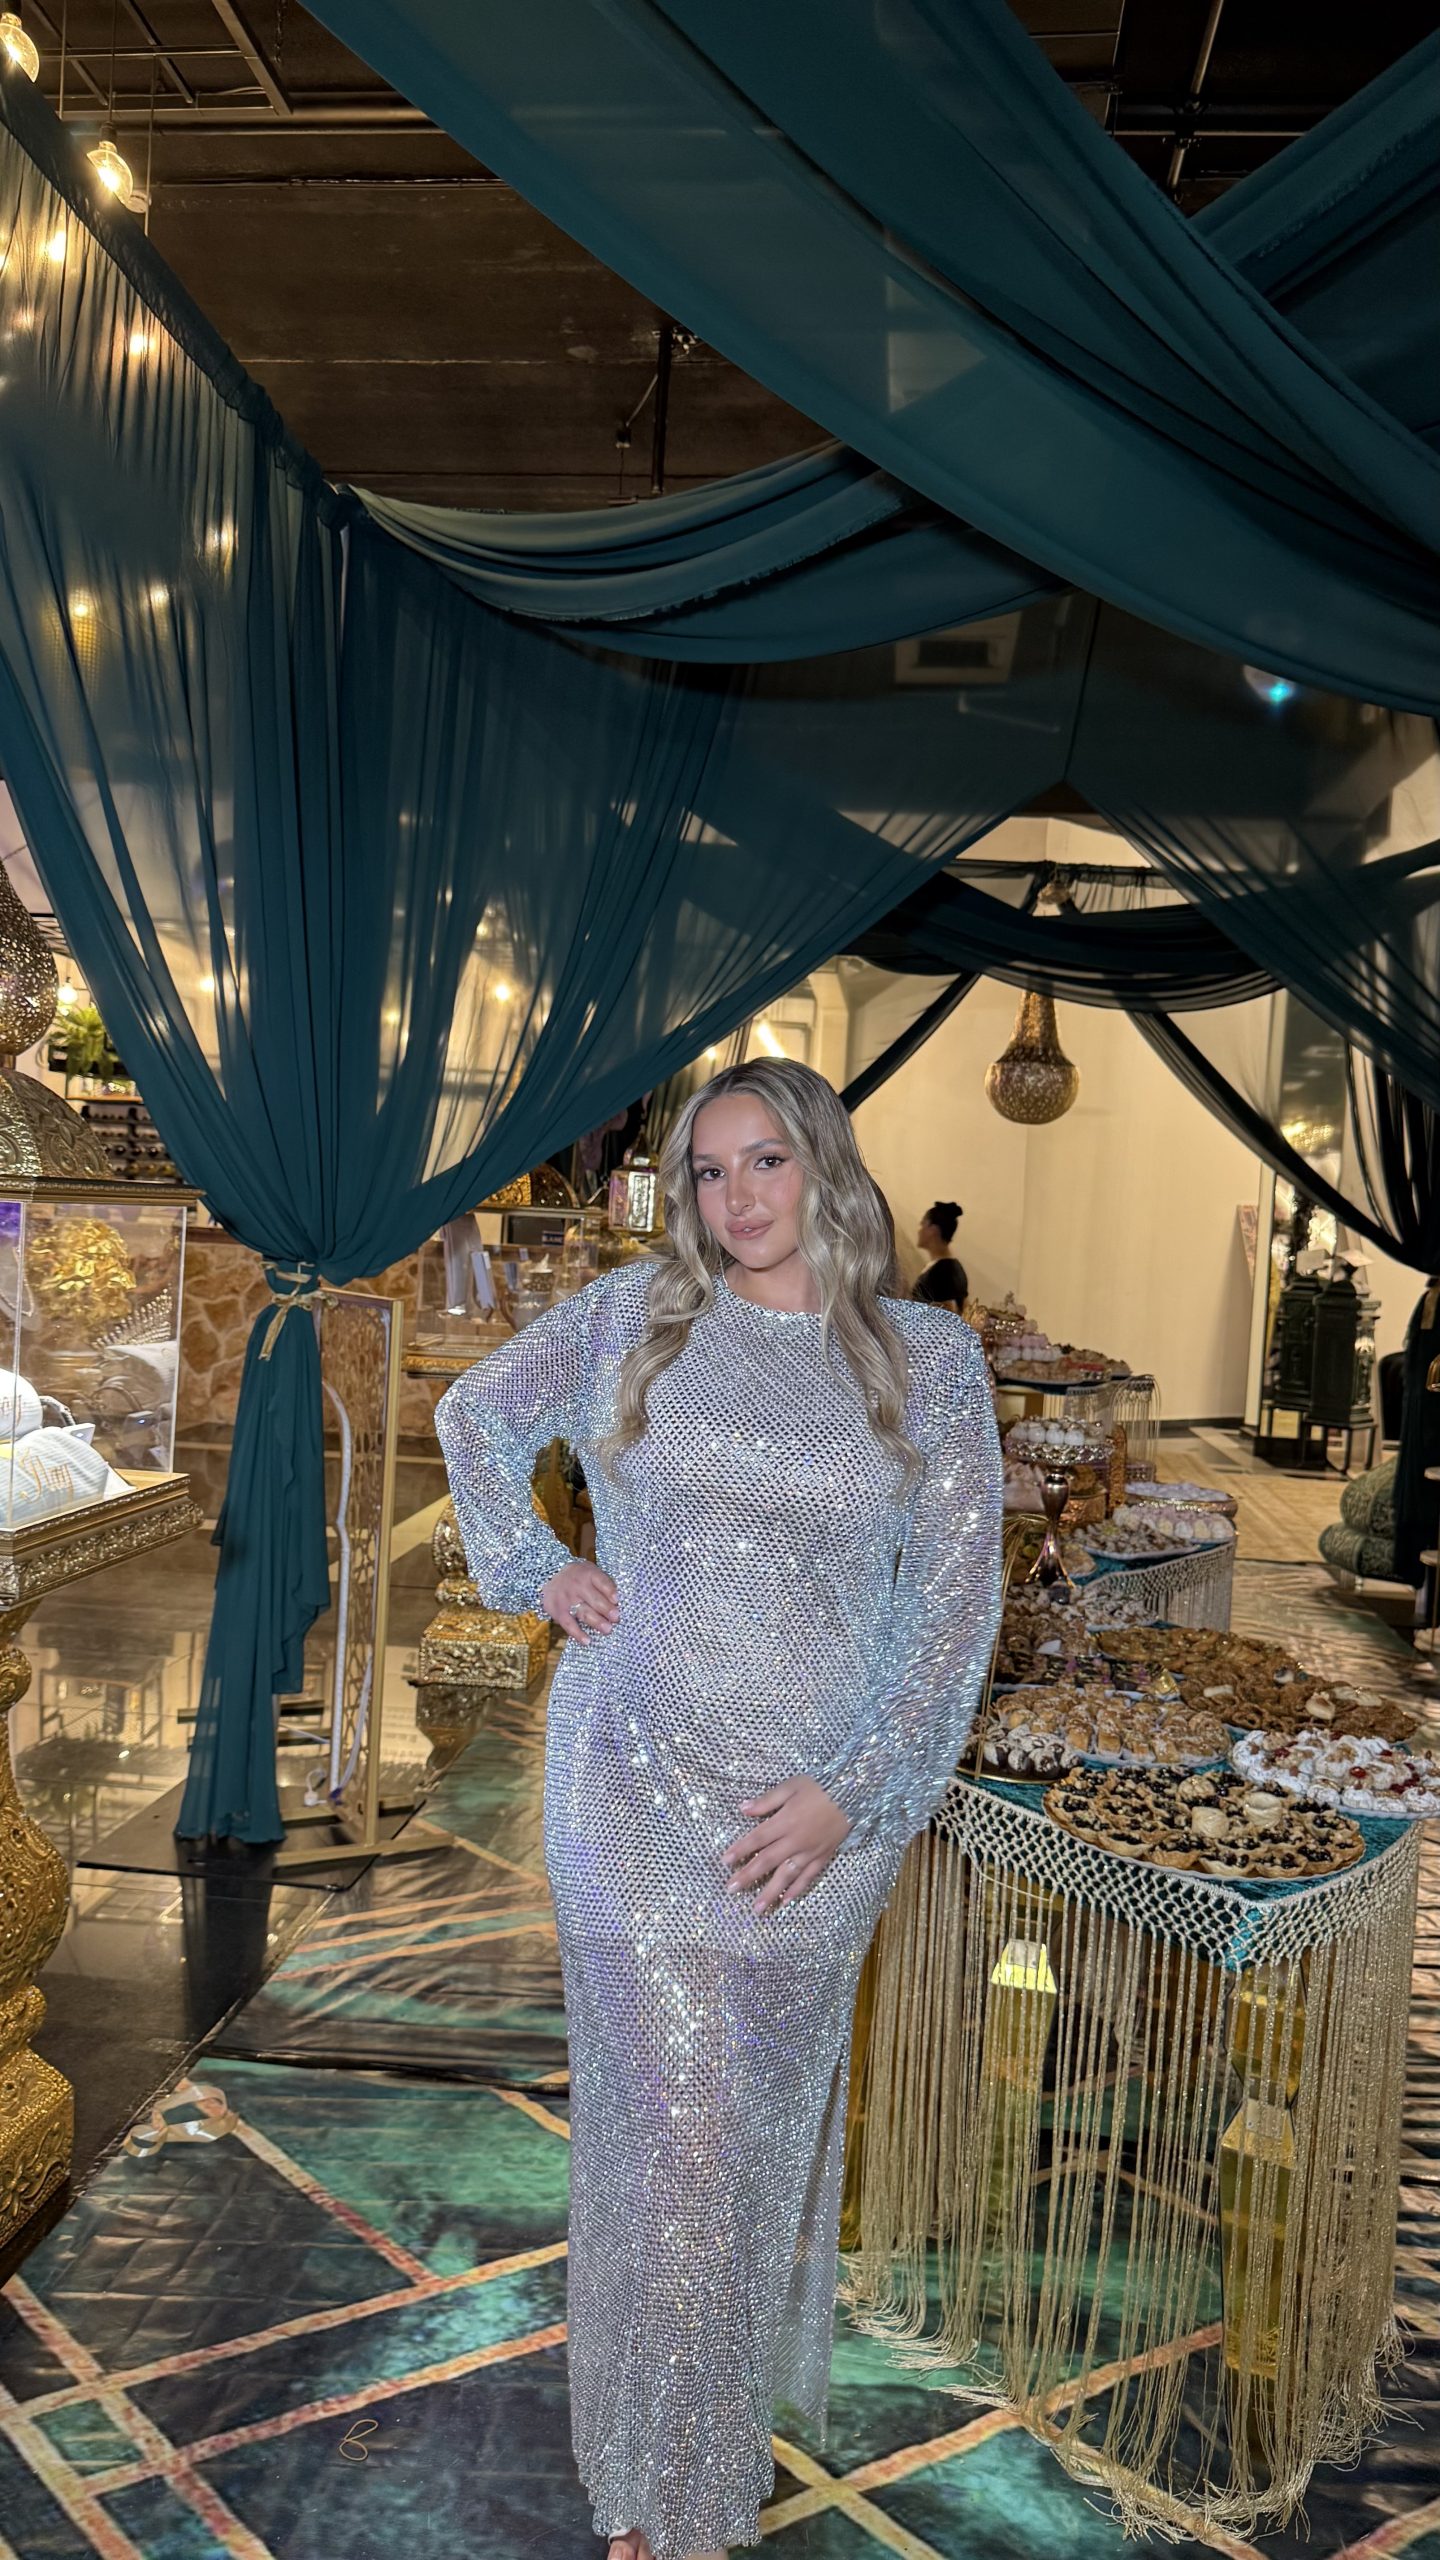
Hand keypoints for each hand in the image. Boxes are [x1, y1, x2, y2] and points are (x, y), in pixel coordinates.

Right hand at [539, 1558, 618, 1644]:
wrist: (550, 1574)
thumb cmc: (579, 1577)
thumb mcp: (591, 1571)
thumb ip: (604, 1584)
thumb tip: (619, 1603)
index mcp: (589, 1574)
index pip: (601, 1582)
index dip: (609, 1591)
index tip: (617, 1600)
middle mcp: (577, 1585)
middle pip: (595, 1599)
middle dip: (607, 1610)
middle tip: (616, 1618)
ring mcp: (567, 1599)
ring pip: (584, 1612)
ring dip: (596, 1622)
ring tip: (607, 1629)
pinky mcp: (558, 1611)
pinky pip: (568, 1624)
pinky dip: (577, 1633)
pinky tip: (587, 1641)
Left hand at [723, 1776, 851, 1914]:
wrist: (853, 1794)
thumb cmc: (819, 1787)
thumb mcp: (791, 1786)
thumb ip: (767, 1800)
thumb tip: (743, 1809)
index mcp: (785, 1821)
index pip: (757, 1839)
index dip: (740, 1850)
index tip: (725, 1862)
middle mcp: (795, 1841)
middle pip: (767, 1861)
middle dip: (748, 1876)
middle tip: (731, 1890)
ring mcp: (810, 1852)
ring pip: (787, 1875)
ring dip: (770, 1892)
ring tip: (757, 1908)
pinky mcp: (823, 1857)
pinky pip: (808, 1877)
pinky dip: (797, 1890)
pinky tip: (785, 1901)